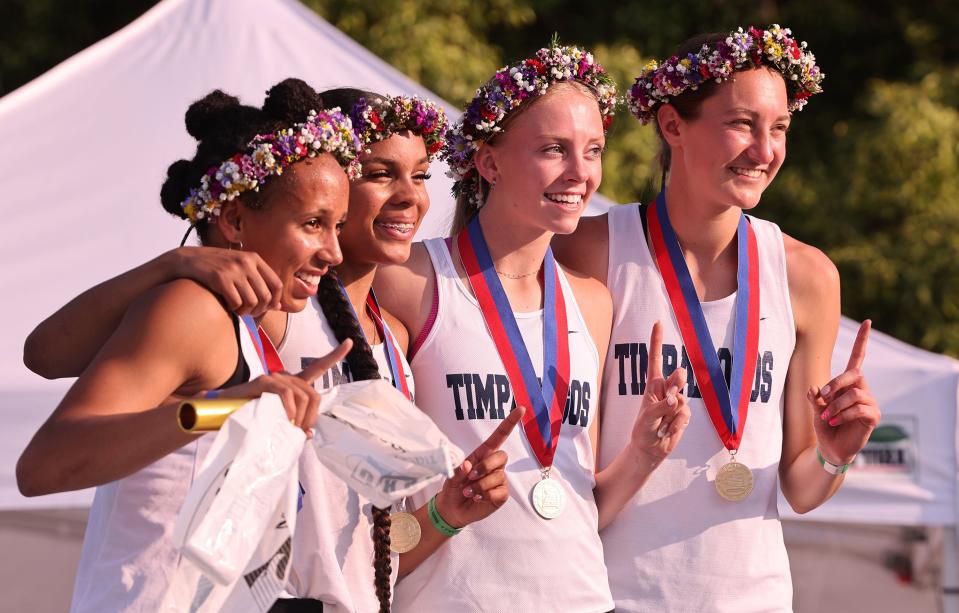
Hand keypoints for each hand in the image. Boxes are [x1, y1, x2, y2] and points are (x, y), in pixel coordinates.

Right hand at [168, 247, 282, 316]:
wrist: (189, 260)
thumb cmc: (218, 268)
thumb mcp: (240, 269)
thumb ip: (259, 284)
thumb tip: (278, 306)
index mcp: (254, 258)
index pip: (277, 284)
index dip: (274, 300)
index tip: (267, 308)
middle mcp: (246, 262)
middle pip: (265, 296)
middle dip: (259, 310)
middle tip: (249, 313)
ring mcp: (233, 270)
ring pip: (252, 301)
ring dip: (246, 311)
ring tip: (239, 310)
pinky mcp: (220, 278)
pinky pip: (236, 303)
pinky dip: (234, 309)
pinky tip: (229, 307)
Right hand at [215, 340, 351, 436]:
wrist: (221, 415)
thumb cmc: (250, 418)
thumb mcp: (277, 422)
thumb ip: (293, 424)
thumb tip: (306, 434)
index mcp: (292, 385)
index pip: (317, 368)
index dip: (334, 356)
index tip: (350, 342)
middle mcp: (286, 377)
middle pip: (313, 394)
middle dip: (312, 417)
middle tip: (300, 433)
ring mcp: (274, 378)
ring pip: (302, 395)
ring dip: (300, 417)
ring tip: (289, 430)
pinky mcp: (262, 382)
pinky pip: (286, 393)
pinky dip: (289, 409)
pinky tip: (284, 419)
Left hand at [433, 406, 524, 528]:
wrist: (452, 509)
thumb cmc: (453, 487)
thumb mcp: (450, 476)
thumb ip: (458, 470)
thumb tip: (467, 465)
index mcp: (482, 454)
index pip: (499, 436)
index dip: (510, 422)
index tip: (521, 409)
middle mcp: (493, 465)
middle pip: (502, 456)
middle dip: (485, 466)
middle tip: (470, 477)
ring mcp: (499, 480)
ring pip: (498, 476)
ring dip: (480, 485)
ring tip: (469, 492)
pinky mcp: (501, 495)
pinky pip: (499, 492)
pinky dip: (486, 495)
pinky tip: (478, 498)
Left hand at [629, 322, 690, 464]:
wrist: (649, 450)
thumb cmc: (643, 430)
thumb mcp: (647, 416)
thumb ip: (662, 405)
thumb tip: (676, 399)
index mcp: (652, 384)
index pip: (656, 359)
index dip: (657, 341)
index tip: (658, 322)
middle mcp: (666, 390)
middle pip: (679, 375)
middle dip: (677, 384)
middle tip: (669, 398)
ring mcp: (677, 402)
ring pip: (683, 398)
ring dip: (671, 413)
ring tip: (661, 424)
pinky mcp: (683, 414)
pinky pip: (685, 414)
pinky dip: (676, 424)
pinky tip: (667, 431)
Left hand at [808, 320, 880, 464]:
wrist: (830, 448)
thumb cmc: (824, 425)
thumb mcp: (815, 409)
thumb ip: (815, 397)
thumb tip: (814, 388)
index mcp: (848, 383)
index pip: (857, 358)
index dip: (862, 340)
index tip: (867, 321)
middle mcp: (862, 389)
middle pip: (855, 374)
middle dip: (837, 383)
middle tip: (822, 396)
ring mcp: (870, 403)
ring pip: (855, 394)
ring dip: (836, 405)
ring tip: (827, 417)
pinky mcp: (874, 417)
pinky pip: (860, 409)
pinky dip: (843, 415)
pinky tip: (834, 422)